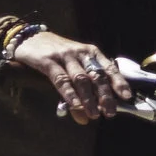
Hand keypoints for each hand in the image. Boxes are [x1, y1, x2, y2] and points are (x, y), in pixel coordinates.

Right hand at [10, 32, 132, 123]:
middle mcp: (81, 53)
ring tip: (94, 114)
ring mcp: (65, 56)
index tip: (127, 97)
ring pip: (81, 79)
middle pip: (97, 75)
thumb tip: (86, 117)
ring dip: (89, 98)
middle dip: (106, 96)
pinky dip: (69, 93)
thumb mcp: (73, 65)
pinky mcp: (47, 61)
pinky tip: (75, 105)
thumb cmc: (55, 54)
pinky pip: (61, 79)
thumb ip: (81, 87)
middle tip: (111, 113)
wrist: (29, 37)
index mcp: (91, 53)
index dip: (119, 82)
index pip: (109, 68)